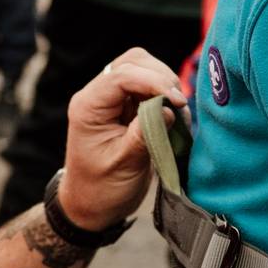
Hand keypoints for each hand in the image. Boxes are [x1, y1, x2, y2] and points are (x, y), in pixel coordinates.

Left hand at [58, 48, 187, 229]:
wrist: (91, 204)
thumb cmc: (102, 189)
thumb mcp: (123, 165)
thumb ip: (144, 135)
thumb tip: (169, 110)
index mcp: (88, 107)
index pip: (122, 76)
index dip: (153, 82)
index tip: (177, 102)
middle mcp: (97, 97)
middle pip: (132, 63)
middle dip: (160, 77)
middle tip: (179, 104)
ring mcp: (111, 100)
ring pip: (142, 68)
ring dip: (164, 83)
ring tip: (178, 110)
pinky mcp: (125, 106)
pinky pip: (148, 86)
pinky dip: (164, 94)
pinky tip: (174, 114)